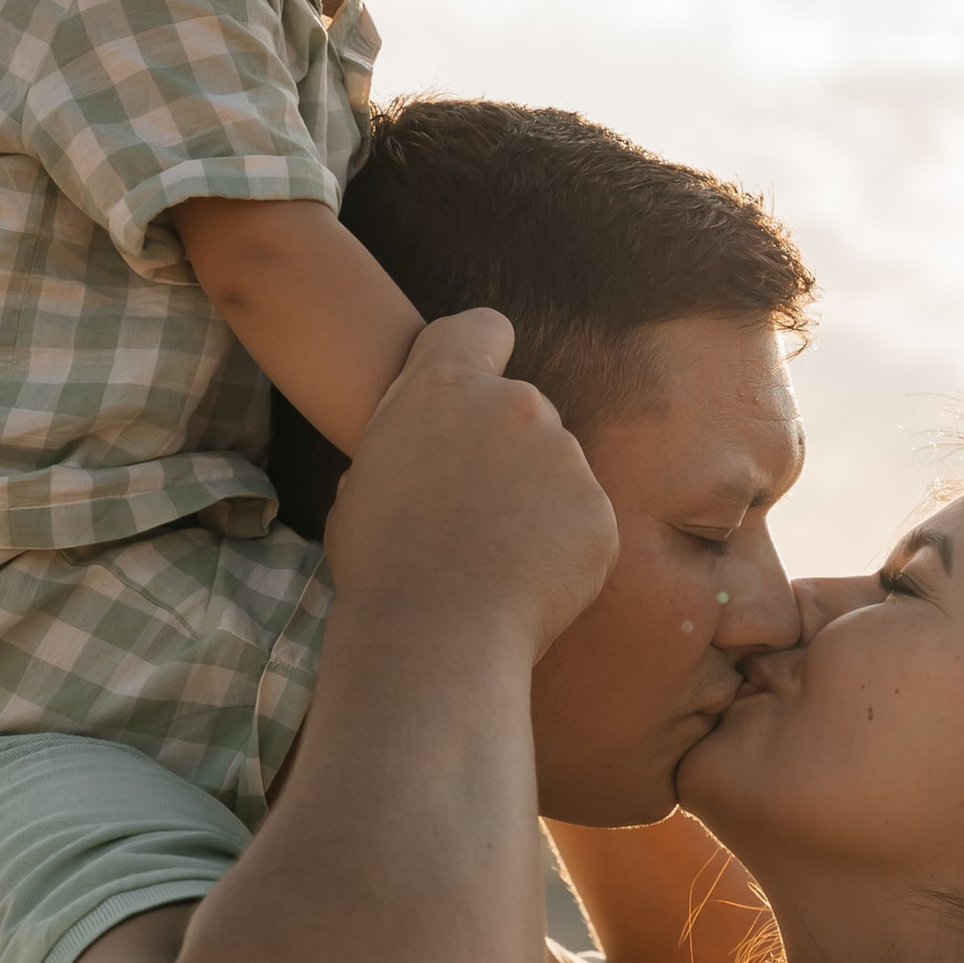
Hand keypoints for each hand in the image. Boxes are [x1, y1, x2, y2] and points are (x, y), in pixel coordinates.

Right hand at [325, 308, 615, 656]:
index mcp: (443, 387)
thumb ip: (406, 448)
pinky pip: (583, 523)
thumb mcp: (364, 484)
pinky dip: (563, 551)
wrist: (433, 634)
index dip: (482, 351)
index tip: (476, 391)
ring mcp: (564, 456)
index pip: (481, 328)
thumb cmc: (380, 565)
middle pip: (522, 412)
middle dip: (506, 454)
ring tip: (493, 563)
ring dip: (535, 505)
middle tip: (472, 518)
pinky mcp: (599, 511)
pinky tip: (524, 586)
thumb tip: (420, 460)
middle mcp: (513, 405)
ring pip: (556, 471)